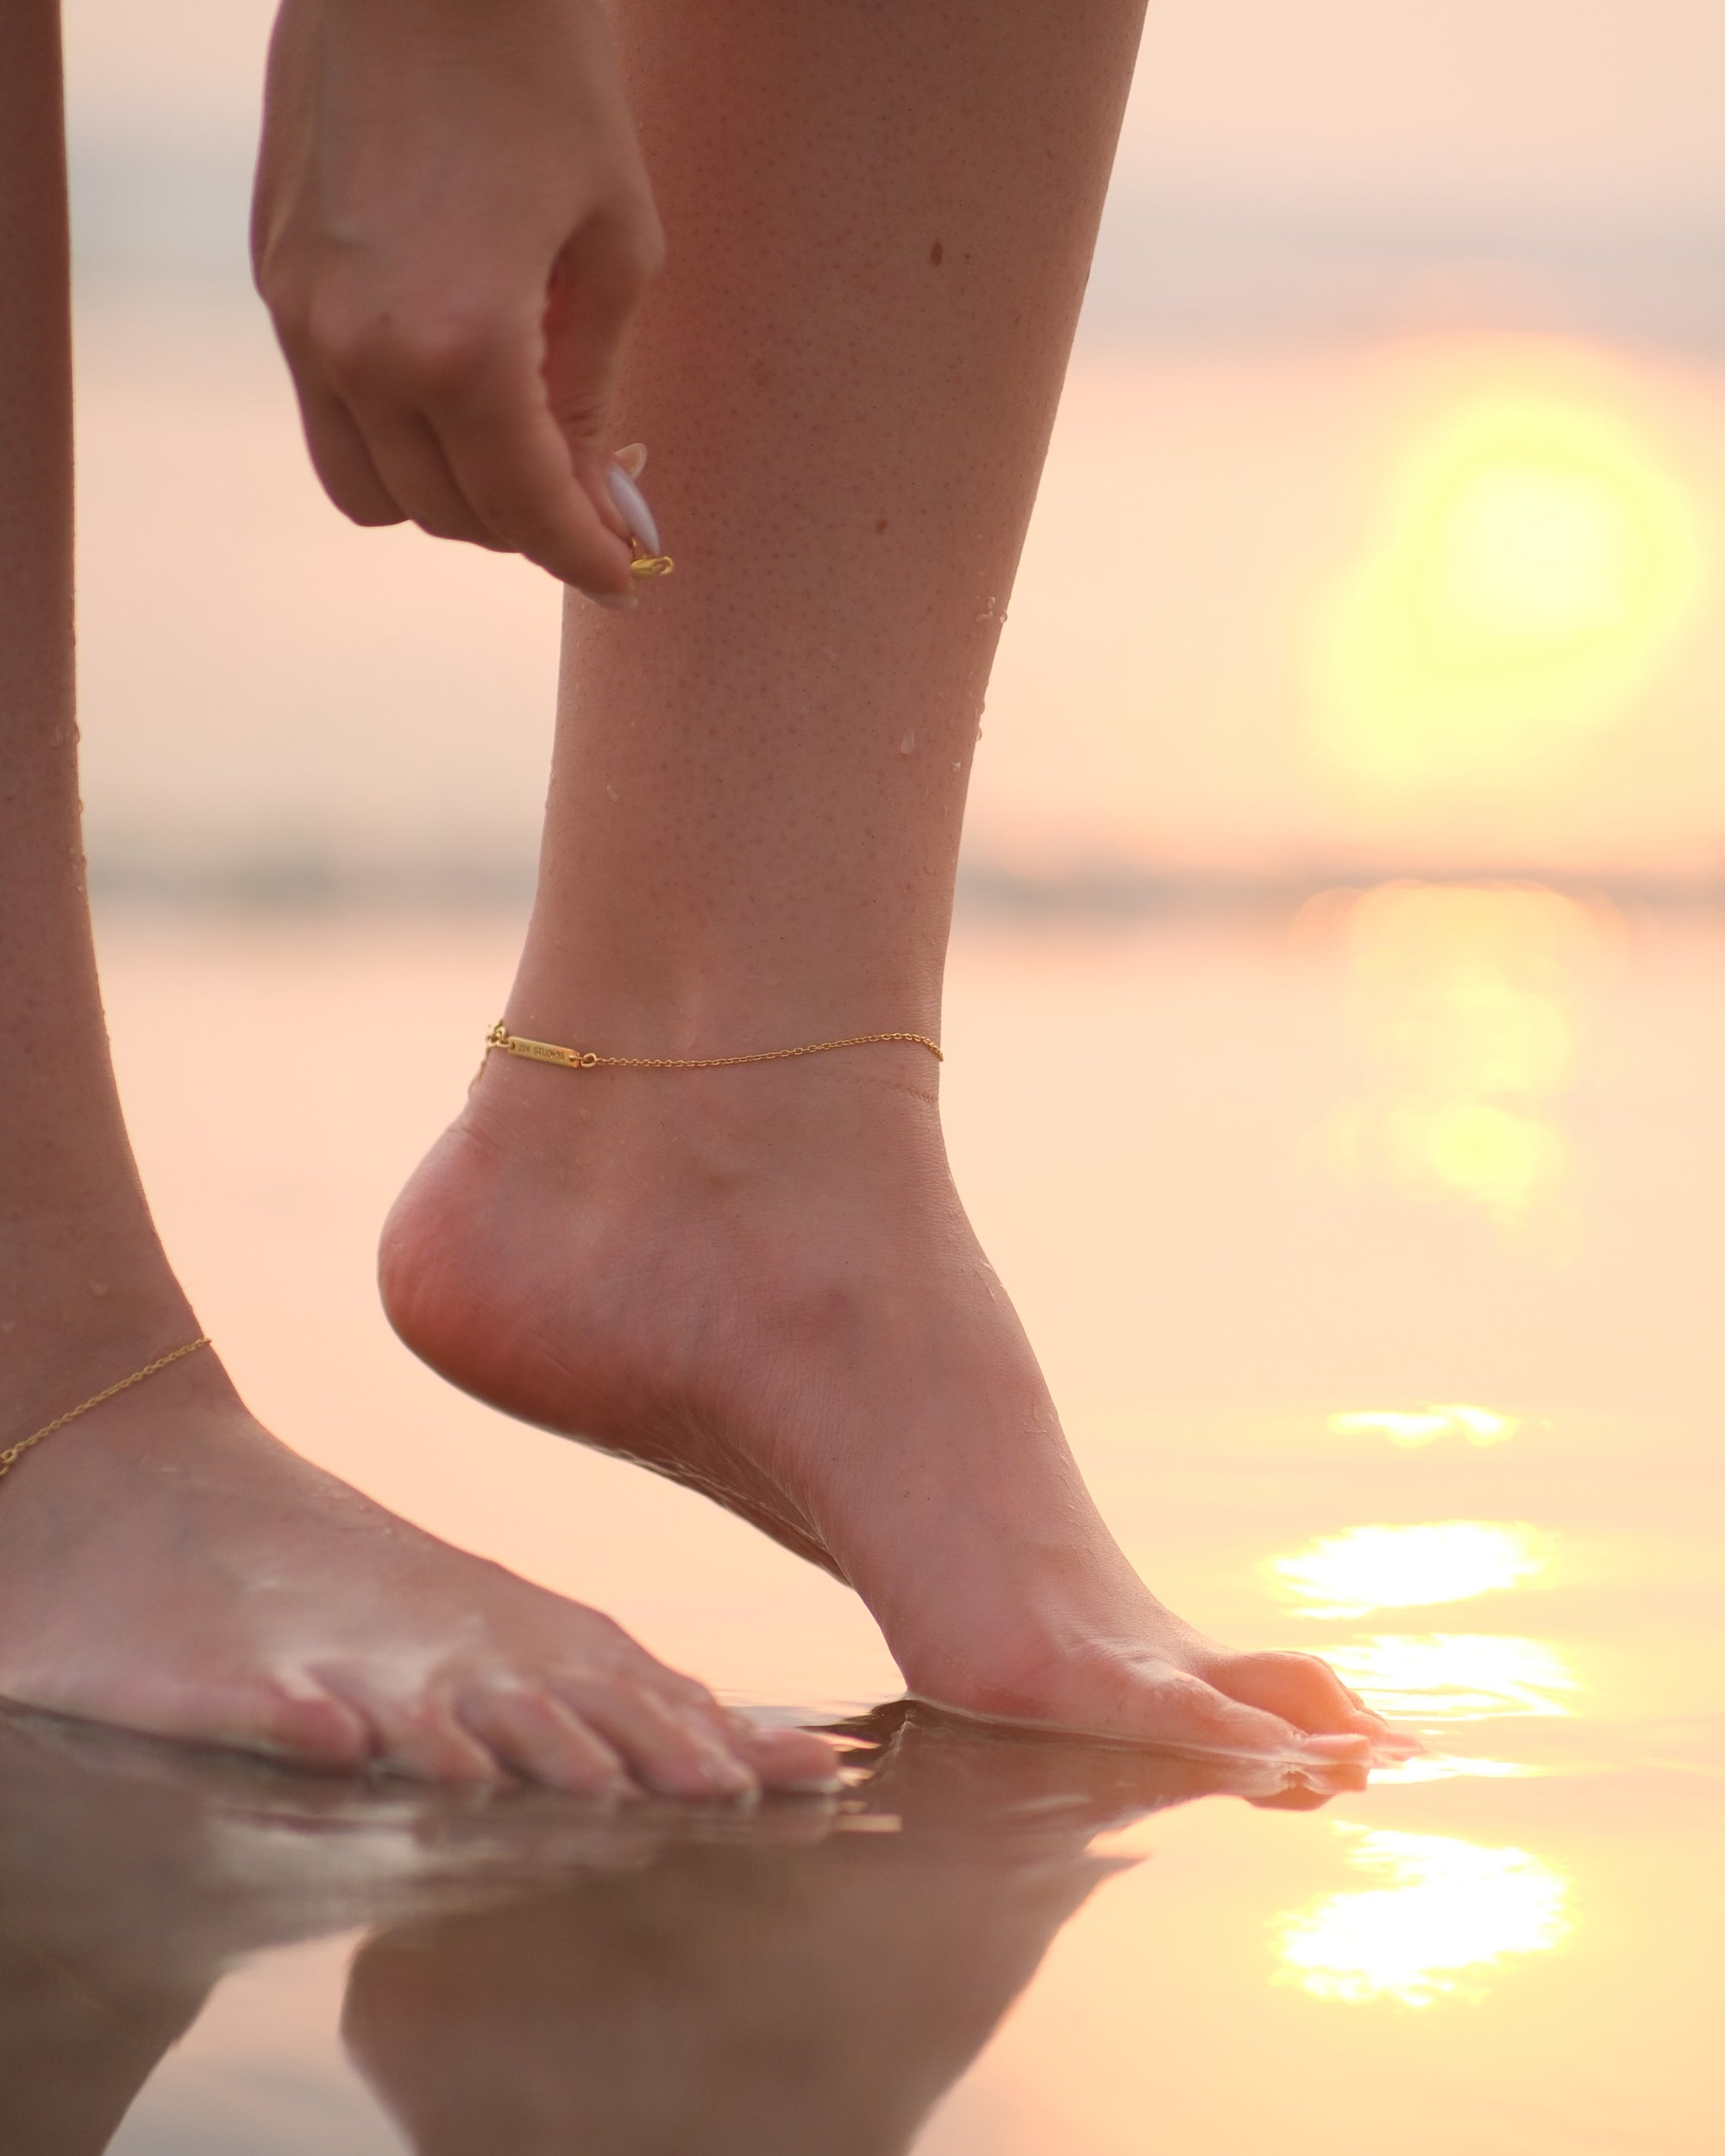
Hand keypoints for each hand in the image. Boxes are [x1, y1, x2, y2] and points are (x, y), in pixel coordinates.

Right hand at [252, 0, 661, 597]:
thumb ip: (595, 391)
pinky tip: (455, 393)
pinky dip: (395, 439)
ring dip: (452, 498)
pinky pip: (330, 419)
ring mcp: (301, 319)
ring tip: (520, 452)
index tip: (622, 577)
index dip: (583, 557)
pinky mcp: (275, 281)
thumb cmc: (547, 77)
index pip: (524, 509)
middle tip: (591, 501)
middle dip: (528, 527)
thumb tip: (597, 499)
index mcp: (461, 346)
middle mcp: (361, 351)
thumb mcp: (615, 246)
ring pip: (374, 491)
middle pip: (448, 515)